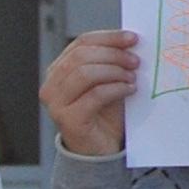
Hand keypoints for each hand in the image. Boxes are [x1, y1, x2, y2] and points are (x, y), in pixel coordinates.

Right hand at [42, 31, 140, 156]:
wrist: (100, 150)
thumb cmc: (105, 114)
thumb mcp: (108, 82)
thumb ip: (112, 63)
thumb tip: (132, 42)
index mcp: (60, 69)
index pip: (82, 43)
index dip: (108, 37)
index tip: (132, 38)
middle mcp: (52, 84)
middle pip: (82, 56)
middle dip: (113, 54)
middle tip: (136, 61)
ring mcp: (57, 103)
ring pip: (85, 73)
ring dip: (114, 71)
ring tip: (133, 77)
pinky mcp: (68, 119)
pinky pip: (95, 95)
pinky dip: (116, 88)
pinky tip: (130, 90)